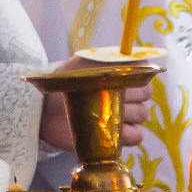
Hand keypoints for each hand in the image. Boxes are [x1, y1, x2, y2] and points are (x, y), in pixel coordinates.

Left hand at [37, 55, 151, 149]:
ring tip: (102, 113)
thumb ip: (105, 60)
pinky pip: (136, 136)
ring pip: (142, 114)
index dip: (137, 73)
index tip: (120, 76)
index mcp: (122, 72)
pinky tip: (109, 130)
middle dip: (130, 94)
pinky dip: (127, 134)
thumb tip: (128, 54)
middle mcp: (128, 93)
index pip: (145, 70)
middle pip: (146, 93)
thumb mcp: (81, 65)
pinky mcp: (119, 137)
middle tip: (106, 95)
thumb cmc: (64, 82)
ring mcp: (125, 115)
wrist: (45, 107)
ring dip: (126, 114)